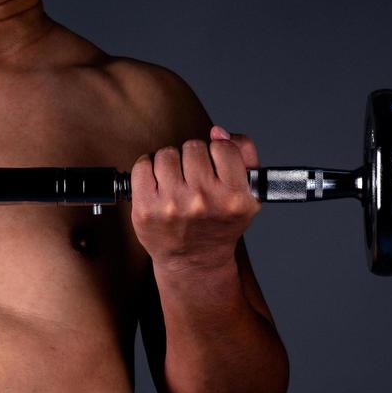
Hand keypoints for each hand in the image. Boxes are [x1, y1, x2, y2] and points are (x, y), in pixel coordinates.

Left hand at [129, 125, 260, 272]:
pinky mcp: (146, 209)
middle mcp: (203, 201)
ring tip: (176, 181)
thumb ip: (244, 154)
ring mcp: (172, 206)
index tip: (215, 165)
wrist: (194, 261)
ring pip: (167, 154)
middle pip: (193, 147)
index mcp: (233, 197)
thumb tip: (218, 131)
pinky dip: (148, 169)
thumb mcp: (249, 194)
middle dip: (193, 158)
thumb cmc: (220, 224)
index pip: (223, 146)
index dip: (218, 152)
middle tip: (194, 178)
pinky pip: (142, 166)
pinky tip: (158, 184)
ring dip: (170, 163)